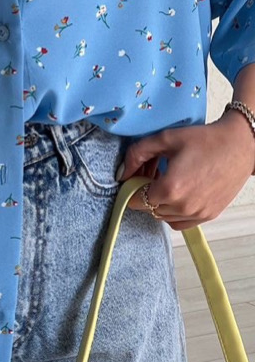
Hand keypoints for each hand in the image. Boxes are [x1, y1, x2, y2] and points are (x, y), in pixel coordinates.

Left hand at [117, 113, 254, 230]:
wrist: (240, 146)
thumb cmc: (204, 139)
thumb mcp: (165, 139)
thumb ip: (137, 154)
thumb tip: (122, 173)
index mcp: (170, 188)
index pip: (135, 200)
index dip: (132, 187)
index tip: (136, 176)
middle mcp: (183, 207)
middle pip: (149, 208)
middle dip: (145, 193)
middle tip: (153, 173)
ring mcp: (197, 214)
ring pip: (163, 217)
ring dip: (160, 203)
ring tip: (169, 181)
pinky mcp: (208, 216)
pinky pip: (180, 223)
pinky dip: (174, 212)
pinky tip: (180, 193)